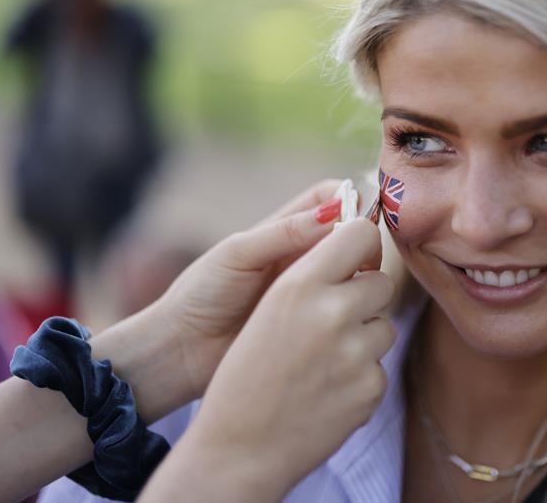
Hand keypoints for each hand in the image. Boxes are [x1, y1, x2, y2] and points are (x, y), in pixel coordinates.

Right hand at [141, 219, 395, 501]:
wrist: (237, 449)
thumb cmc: (245, 373)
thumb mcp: (268, 308)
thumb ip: (313, 275)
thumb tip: (363, 242)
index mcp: (299, 285)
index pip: (360, 233)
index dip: (361, 245)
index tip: (356, 260)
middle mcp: (332, 312)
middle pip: (382, 281)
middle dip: (365, 297)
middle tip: (334, 319)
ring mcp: (356, 352)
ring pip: (385, 326)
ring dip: (363, 339)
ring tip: (321, 362)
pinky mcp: (370, 388)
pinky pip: (380, 367)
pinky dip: (360, 378)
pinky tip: (326, 392)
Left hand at [151, 179, 346, 404]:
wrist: (183, 350)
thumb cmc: (202, 294)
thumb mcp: (238, 255)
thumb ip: (283, 233)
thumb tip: (336, 212)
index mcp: (284, 229)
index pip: (333, 197)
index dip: (351, 202)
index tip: (356, 224)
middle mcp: (304, 255)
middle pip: (352, 234)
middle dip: (363, 242)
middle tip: (360, 264)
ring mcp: (312, 289)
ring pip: (356, 270)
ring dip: (363, 275)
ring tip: (352, 290)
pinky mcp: (316, 322)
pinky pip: (347, 306)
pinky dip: (356, 305)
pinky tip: (350, 316)